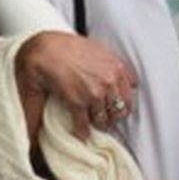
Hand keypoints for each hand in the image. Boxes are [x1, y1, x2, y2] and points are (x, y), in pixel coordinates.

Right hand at [14, 31, 137, 142]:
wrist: (46, 50)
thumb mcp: (100, 48)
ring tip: (93, 126)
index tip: (116, 109)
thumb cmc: (68, 46)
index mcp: (116, 68)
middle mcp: (109, 82)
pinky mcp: (78, 102)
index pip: (128, 96)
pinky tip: (80, 133)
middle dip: (112, 116)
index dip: (122, 105)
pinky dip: (82, 131)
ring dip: (98, 124)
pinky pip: (84, 124)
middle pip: (118, 111)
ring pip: (103, 119)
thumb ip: (115, 64)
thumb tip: (132, 82)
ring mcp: (94, 94)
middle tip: (106, 119)